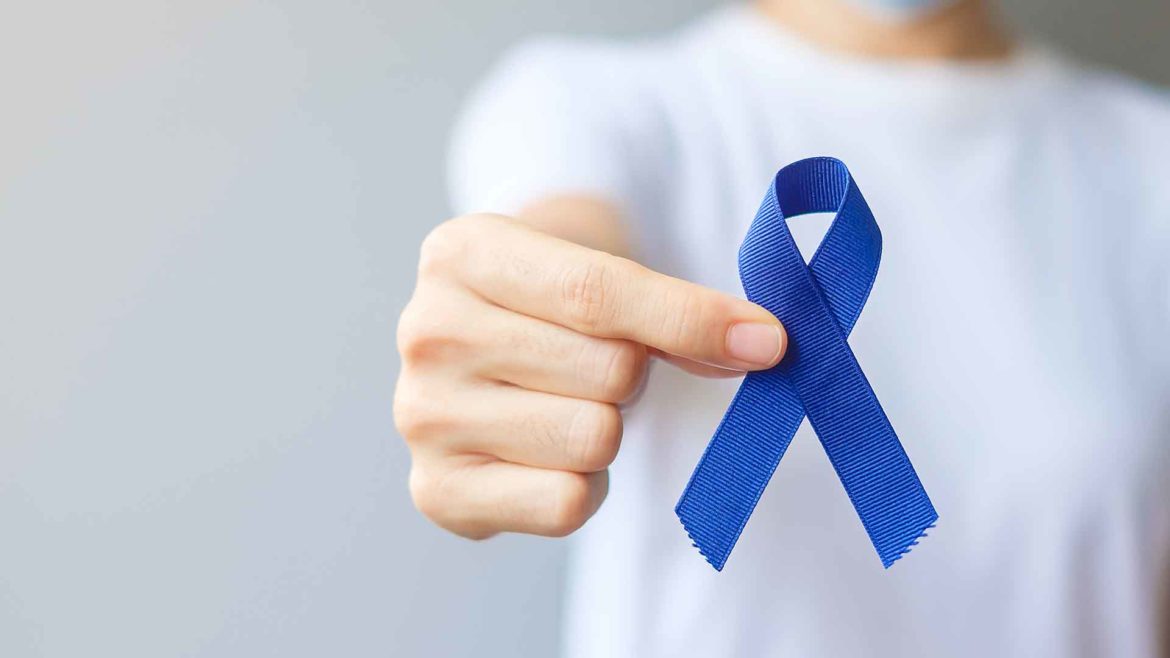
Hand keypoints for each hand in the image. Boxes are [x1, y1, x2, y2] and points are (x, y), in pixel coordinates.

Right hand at [394, 214, 785, 538]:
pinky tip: (551, 454)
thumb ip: (673, 308)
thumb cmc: (551, 304)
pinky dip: (585, 487)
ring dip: (608, 429)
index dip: (691, 319)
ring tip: (568, 403)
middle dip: (631, 373)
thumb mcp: (599, 269)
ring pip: (594, 439)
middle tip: (598, 363)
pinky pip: (566, 503)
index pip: (597, 292)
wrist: (487, 345)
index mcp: (462, 253)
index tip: (766, 340)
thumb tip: (760, 345)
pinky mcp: (437, 490)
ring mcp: (424, 416)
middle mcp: (427, 332)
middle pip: (608, 371)